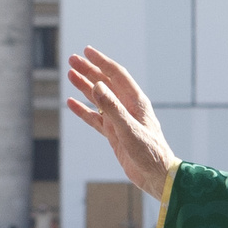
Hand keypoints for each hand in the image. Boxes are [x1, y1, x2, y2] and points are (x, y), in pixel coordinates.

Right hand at [65, 46, 179, 193]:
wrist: (157, 176)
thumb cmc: (149, 153)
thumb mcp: (129, 129)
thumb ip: (112, 108)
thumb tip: (97, 86)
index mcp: (136, 102)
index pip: (116, 75)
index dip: (102, 62)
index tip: (87, 51)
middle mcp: (127, 107)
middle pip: (105, 83)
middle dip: (89, 70)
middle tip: (72, 59)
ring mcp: (119, 120)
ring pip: (99, 98)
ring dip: (84, 86)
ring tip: (70, 74)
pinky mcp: (114, 134)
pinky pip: (95, 118)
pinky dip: (83, 110)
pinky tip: (71, 103)